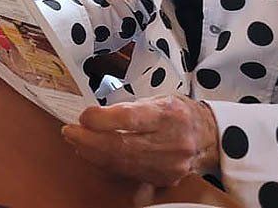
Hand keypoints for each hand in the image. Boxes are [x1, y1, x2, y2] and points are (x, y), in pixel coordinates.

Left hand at [62, 95, 218, 186]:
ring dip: (93, 154)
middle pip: (122, 146)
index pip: (130, 118)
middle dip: (89, 140)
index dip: (102, 119)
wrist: (207, 136)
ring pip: (122, 164)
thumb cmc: (177, 111)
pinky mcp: (164, 180)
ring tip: (76, 142)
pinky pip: (128, 174)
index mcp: (168, 114)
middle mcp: (170, 142)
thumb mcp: (157, 98)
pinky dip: (106, 164)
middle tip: (69, 131)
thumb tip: (94, 117)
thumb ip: (128, 108)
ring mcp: (168, 165)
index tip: (83, 115)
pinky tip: (92, 155)